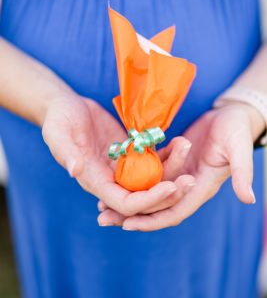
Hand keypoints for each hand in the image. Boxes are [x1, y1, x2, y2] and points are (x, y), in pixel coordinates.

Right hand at [42, 92, 192, 216]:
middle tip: (192, 181)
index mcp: (94, 180)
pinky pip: (152, 158)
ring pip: (152, 177)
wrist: (67, 106)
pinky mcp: (130, 150)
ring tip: (188, 150)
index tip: (170, 187)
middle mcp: (111, 177)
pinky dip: (167, 153)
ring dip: (173, 170)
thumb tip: (75, 170)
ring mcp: (123, 165)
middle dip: (168, 192)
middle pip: (144, 196)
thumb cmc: (58, 119)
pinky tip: (180, 142)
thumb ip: (65, 152)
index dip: (148, 200)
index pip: (125, 203)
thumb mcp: (57, 133)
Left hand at [98, 103, 264, 229]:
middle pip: (156, 207)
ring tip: (100, 202)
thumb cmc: (236, 130)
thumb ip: (242, 172)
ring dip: (126, 198)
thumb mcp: (238, 149)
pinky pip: (149, 174)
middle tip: (103, 217)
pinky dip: (132, 179)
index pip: (174, 212)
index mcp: (201, 188)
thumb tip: (249, 199)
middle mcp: (187, 186)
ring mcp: (178, 174)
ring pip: (148, 192)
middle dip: (130, 214)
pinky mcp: (171, 162)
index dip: (152, 220)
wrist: (232, 115)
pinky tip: (113, 177)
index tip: (127, 225)